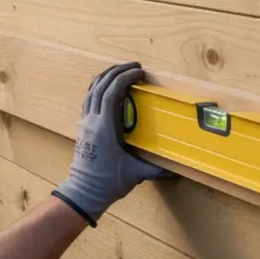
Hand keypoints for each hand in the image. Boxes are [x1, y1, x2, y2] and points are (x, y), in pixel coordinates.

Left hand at [52, 63, 171, 224]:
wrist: (83, 192)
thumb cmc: (108, 182)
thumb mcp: (135, 174)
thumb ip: (157, 169)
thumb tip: (177, 169)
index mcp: (105, 128)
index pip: (112, 94)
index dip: (125, 79)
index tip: (140, 72)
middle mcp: (92, 121)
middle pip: (100, 86)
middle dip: (117, 71)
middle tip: (134, 66)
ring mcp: (84, 122)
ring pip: (91, 91)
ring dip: (105, 77)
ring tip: (120, 69)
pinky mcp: (82, 126)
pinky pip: (88, 99)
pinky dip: (98, 88)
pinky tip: (107, 87)